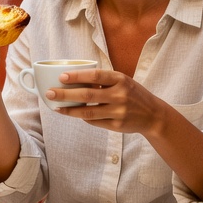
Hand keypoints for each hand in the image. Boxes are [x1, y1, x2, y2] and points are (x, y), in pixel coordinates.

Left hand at [45, 68, 166, 136]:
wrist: (153, 115)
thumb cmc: (133, 94)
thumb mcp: (123, 81)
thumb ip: (103, 80)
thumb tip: (74, 79)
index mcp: (121, 79)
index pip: (95, 76)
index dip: (77, 76)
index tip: (61, 77)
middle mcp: (120, 95)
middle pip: (87, 95)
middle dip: (65, 94)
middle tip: (49, 93)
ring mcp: (119, 112)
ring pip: (88, 112)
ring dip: (69, 110)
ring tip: (56, 107)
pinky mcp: (117, 126)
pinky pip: (94, 121)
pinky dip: (83, 118)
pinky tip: (74, 114)